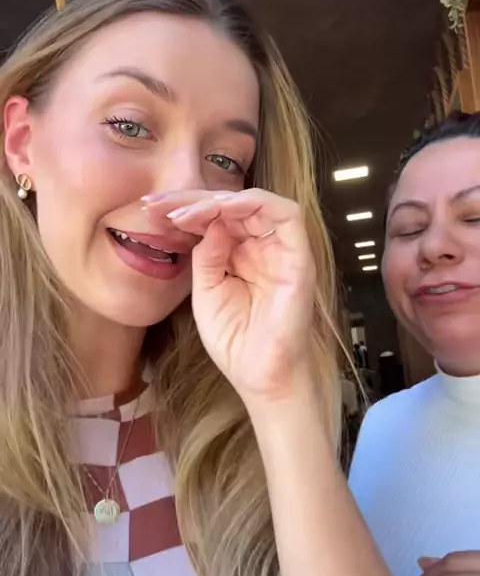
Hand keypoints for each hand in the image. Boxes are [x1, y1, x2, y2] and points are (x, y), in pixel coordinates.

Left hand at [144, 188, 315, 404]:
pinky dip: (252, 204)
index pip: (215, 217)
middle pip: (231, 204)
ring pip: (255, 202)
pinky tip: (220, 210)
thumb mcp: (206, 291)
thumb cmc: (235, 340)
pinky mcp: (299, 256)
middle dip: (191, 199)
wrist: (260, 376)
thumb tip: (207, 222)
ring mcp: (282, 249)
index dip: (184, 208)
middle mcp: (262, 246)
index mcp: (240, 254)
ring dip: (217, 200)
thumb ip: (207, 255)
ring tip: (183, 213)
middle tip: (157, 204)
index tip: (150, 208)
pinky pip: (285, 214)